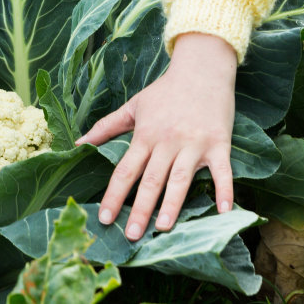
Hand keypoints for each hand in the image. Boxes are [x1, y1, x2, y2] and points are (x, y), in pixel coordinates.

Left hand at [76, 31, 236, 240]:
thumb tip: (79, 144)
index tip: (104, 218)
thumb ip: (106, 127)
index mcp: (145, 134)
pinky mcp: (219, 144)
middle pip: (152, 179)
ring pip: (181, 179)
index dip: (114, 194)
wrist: (201, 69)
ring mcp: (194, 144)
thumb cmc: (165, 91)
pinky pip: (223, 172)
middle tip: (131, 236)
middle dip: (140, 208)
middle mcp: (168, 141)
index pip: (126, 169)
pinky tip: (223, 212)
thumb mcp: (134, 105)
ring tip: (163, 228)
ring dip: (173, 205)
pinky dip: (225, 191)